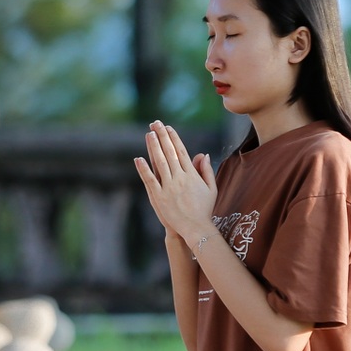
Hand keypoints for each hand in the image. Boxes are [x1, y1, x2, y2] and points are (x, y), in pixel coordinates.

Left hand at [134, 121, 218, 249]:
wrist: (195, 228)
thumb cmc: (204, 209)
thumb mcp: (211, 188)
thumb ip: (206, 170)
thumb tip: (202, 154)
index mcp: (192, 175)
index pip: (181, 151)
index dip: (173, 138)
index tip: (168, 127)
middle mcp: (180, 178)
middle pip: (169, 152)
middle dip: (162, 136)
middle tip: (155, 123)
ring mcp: (168, 187)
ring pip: (159, 162)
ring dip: (153, 147)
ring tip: (149, 133)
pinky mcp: (159, 197)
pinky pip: (150, 180)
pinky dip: (144, 169)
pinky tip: (138, 158)